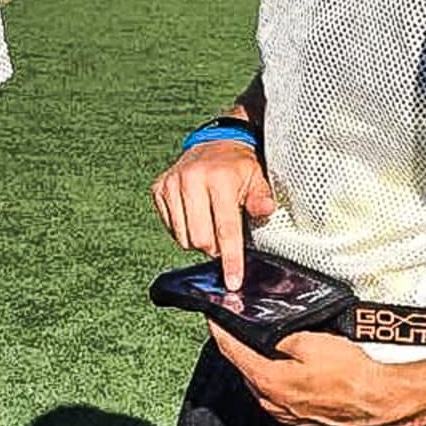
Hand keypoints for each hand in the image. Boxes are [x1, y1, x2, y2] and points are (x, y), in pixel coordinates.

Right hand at [153, 136, 275, 288]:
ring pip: (183, 237)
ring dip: (199, 241)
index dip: (230, 259)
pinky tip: (195, 216)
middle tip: (224, 241)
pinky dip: (184, 230)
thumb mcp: (257, 179)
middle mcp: (192, 179)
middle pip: (200, 238)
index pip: (226, 229)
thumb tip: (266, 210)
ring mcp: (172, 184)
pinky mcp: (159, 188)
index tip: (233, 282)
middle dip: (214, 249)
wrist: (214, 144)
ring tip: (210, 225)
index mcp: (219, 179)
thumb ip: (261, 198)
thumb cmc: (239, 168)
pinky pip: (170, 228)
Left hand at [205, 322, 424, 425]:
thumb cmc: (349, 373)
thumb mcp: (311, 342)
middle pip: (243, 368)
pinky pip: (276, 395)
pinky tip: (283, 366)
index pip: (232, 352)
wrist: (378, 401)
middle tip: (236, 324)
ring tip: (259, 342)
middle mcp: (270, 402)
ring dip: (256, 363)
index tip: (212, 316)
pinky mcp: (299, 419)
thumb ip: (279, 337)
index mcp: (268, 381)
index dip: (219, 331)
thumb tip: (262, 331)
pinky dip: (273, 378)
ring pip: (259, 383)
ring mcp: (284, 414)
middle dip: (238, 346)